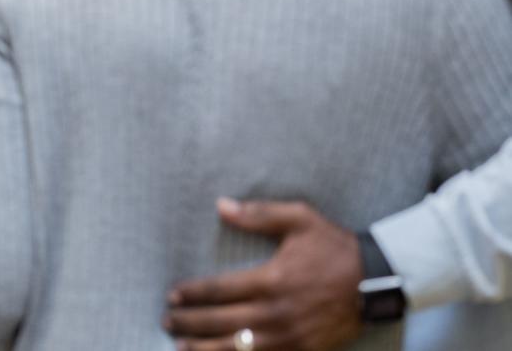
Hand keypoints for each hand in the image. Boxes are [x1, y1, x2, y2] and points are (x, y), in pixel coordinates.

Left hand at [164, 198, 362, 350]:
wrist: (376, 281)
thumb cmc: (333, 246)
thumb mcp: (299, 219)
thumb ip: (258, 214)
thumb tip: (221, 205)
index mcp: (271, 280)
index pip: (219, 291)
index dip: (192, 295)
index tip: (172, 296)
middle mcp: (276, 312)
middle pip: (221, 322)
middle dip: (189, 323)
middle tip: (166, 320)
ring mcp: (289, 337)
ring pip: (237, 348)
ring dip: (204, 349)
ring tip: (178, 347)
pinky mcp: (302, 350)